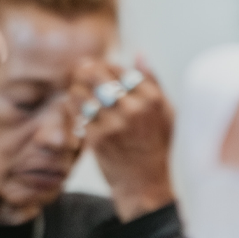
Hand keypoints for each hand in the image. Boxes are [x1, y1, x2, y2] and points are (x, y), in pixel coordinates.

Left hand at [72, 58, 174, 220]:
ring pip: (82, 93)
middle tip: (81, 72)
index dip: (104, 65)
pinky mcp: (97, 139)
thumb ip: (152, 82)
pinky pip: (76, 114)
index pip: (119, 69)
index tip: (98, 67)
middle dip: (86, 71)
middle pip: (97, 76)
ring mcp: (113, 124)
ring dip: (76, 88)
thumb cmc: (158, 146)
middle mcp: (133, 109)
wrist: (146, 183)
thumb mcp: (166, 112)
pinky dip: (72, 108)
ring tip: (78, 90)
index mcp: (152, 99)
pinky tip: (76, 108)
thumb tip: (138, 54)